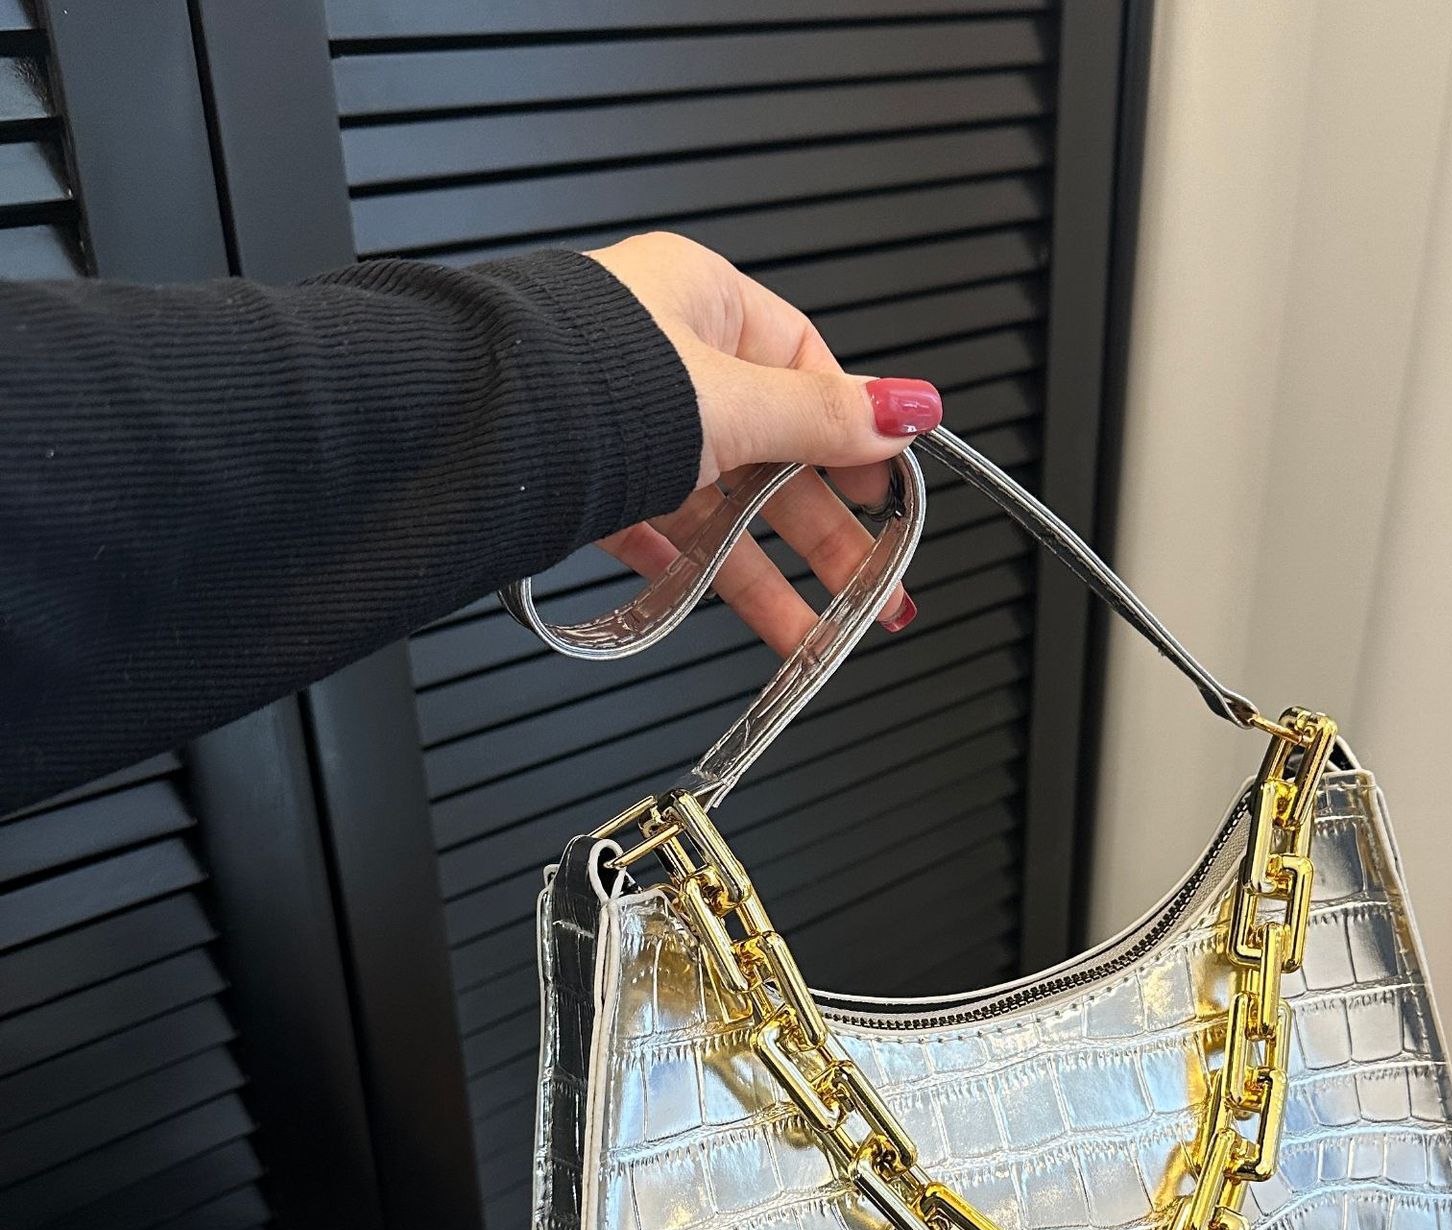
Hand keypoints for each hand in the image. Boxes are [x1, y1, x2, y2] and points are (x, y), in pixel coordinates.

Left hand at [587, 232, 940, 649]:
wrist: (469, 434)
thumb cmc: (586, 386)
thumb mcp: (733, 404)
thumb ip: (823, 417)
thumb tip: (910, 406)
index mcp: (703, 302)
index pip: (806, 370)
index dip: (853, 438)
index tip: (888, 493)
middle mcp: (664, 358)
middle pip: (771, 454)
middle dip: (823, 533)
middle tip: (868, 585)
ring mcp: (624, 424)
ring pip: (719, 507)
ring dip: (768, 576)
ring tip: (813, 633)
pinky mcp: (586, 483)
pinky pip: (658, 534)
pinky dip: (694, 573)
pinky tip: (720, 604)